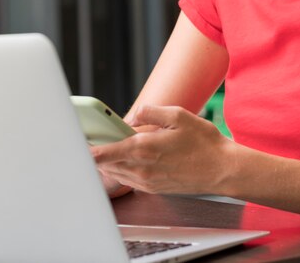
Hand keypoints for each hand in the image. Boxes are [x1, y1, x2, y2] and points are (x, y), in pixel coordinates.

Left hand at [91, 105, 233, 195]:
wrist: (222, 169)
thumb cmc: (203, 142)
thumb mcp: (178, 115)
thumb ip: (151, 112)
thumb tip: (133, 113)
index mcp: (145, 148)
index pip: (106, 153)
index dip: (89, 151)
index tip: (77, 145)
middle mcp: (143, 168)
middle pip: (107, 165)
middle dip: (98, 154)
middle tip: (92, 140)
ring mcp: (148, 181)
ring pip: (117, 174)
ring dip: (110, 162)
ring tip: (109, 148)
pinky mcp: (154, 188)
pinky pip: (129, 180)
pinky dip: (123, 170)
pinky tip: (129, 158)